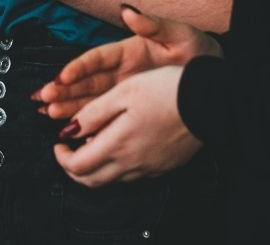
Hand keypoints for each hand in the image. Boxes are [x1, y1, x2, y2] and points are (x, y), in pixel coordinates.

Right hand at [37, 6, 221, 120]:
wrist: (216, 77)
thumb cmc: (197, 51)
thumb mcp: (179, 34)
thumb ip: (153, 24)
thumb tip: (129, 10)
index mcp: (129, 51)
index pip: (98, 58)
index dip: (79, 66)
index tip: (63, 76)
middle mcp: (121, 72)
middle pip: (86, 81)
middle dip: (64, 89)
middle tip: (44, 98)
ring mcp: (123, 90)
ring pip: (90, 98)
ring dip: (68, 104)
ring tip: (47, 111)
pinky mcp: (129, 107)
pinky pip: (104, 114)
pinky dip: (86, 120)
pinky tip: (70, 128)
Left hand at [54, 65, 200, 186]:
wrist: (211, 102)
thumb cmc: (168, 90)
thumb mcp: (125, 91)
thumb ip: (94, 112)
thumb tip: (69, 130)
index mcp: (118, 144)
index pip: (78, 166)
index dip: (61, 157)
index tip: (58, 142)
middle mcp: (132, 163)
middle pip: (91, 180)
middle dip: (73, 168)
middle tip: (68, 150)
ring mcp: (148, 168)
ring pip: (111, 180)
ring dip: (94, 168)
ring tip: (93, 143)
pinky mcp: (162, 167)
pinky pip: (131, 175)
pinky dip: (116, 166)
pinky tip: (119, 145)